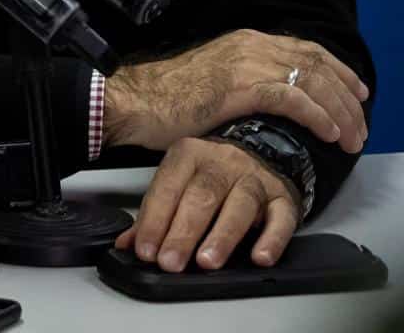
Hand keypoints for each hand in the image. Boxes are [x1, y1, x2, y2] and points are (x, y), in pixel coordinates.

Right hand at [103, 29, 367, 152]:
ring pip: (313, 83)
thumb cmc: (168, 97)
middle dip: (347, 97)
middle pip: (318, 65)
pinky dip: (319, 117)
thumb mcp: (215, 78)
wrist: (136, 101)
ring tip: (351, 138)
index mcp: (245, 40)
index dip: (339, 71)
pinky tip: (329, 133)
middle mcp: (252, 45)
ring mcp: (247, 64)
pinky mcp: (242, 88)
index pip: (307, 50)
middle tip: (361, 125)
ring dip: (340, 112)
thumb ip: (245, 79)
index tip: (357, 93)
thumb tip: (274, 97)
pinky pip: (295, 100)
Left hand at [114, 137, 300, 270]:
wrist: (259, 151)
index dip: (154, 220)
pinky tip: (260, 257)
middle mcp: (222, 162)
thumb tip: (127, 243)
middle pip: (201, 196)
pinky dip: (272, 239)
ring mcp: (255, 178)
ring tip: (207, 261)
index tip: (146, 250)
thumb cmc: (210, 173)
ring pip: (240, 205)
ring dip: (222, 236)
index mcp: (188, 155)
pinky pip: (281, 218)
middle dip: (183, 232)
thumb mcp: (178, 182)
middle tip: (171, 261)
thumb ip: (154, 213)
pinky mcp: (284, 198)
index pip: (167, 187)